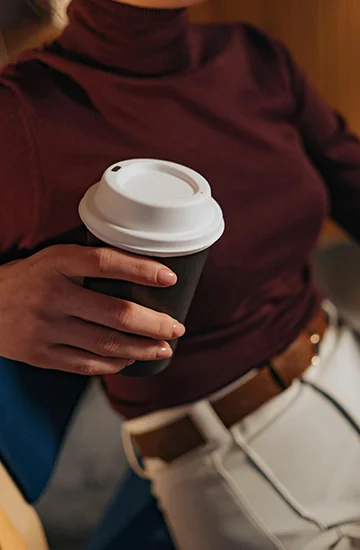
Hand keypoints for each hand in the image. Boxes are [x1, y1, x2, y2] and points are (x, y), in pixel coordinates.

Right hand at [0, 245, 184, 374]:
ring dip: (142, 349)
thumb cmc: (31, 278)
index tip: (170, 277)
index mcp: (56, 264)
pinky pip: (87, 364)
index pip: (105, 262)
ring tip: (164, 348)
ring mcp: (46, 329)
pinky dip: (115, 363)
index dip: (141, 270)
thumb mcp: (55, 259)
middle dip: (155, 324)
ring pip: (106, 344)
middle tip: (177, 327)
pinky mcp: (41, 355)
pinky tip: (132, 359)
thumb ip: (90, 264)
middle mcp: (52, 295)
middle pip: (116, 313)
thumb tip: (144, 273)